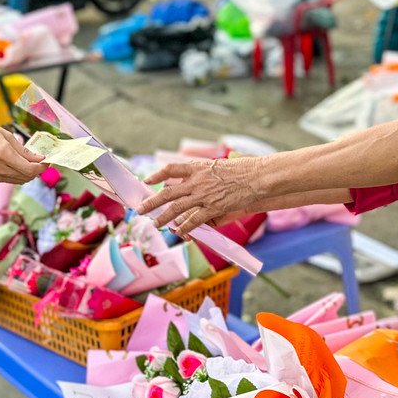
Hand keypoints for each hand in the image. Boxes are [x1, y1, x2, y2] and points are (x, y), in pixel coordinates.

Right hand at [0, 121, 46, 183]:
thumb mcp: (5, 134)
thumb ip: (23, 150)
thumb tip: (39, 159)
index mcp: (3, 153)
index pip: (30, 169)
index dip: (42, 166)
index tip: (47, 159)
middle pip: (27, 177)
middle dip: (38, 170)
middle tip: (42, 160)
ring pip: (21, 180)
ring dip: (30, 173)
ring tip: (33, 162)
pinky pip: (12, 180)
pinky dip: (21, 174)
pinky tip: (22, 165)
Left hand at [137, 158, 263, 235]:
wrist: (257, 177)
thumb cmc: (243, 170)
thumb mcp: (219, 166)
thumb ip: (204, 174)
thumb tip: (194, 184)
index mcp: (197, 168)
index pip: (171, 169)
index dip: (157, 175)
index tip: (147, 180)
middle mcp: (197, 181)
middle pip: (168, 193)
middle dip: (152, 202)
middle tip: (140, 209)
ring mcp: (203, 195)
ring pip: (176, 209)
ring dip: (163, 217)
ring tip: (155, 224)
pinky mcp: (213, 208)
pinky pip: (193, 220)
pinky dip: (184, 227)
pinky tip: (178, 232)